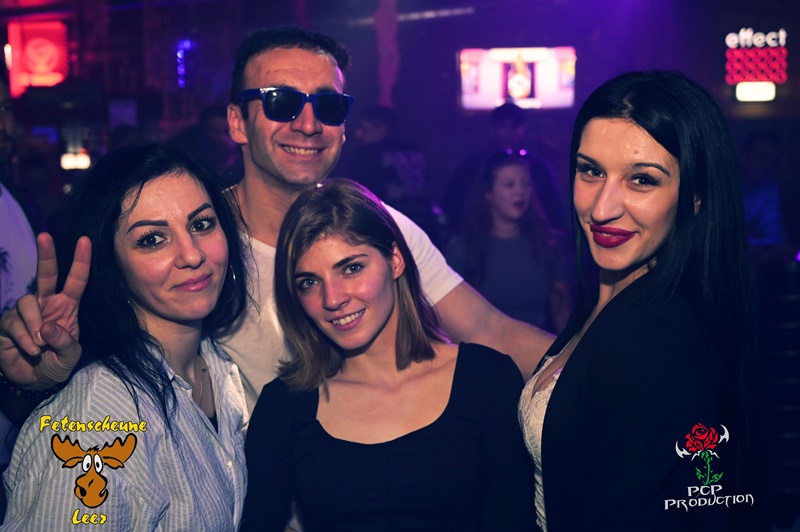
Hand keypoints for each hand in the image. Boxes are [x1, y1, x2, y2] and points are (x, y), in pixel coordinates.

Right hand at [0, 233, 90, 388]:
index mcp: (67, 307)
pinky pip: (14, 323)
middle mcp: (46, 304)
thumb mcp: (69, 358)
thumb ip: (65, 343)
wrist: (34, 381)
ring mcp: (26, 313)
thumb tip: (49, 328)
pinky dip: (24, 337)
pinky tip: (31, 349)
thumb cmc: (56, 364)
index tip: (85, 240)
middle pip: (46, 275)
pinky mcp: (8, 324)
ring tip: (40, 345)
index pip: (76, 281)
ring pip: (26, 303)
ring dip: (35, 324)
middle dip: (46, 255)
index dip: (81, 261)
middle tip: (45, 236)